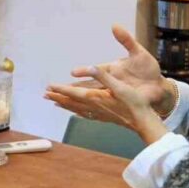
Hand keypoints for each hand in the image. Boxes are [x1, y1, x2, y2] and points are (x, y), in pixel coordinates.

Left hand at [45, 64, 167, 145]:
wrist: (143, 120)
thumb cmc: (134, 102)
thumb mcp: (119, 86)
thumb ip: (103, 76)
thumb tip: (88, 67)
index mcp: (95, 97)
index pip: (73, 92)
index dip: (60, 89)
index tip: (49, 86)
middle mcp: (94, 107)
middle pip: (71, 101)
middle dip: (58, 97)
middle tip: (45, 94)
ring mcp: (98, 114)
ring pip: (76, 109)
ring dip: (64, 104)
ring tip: (54, 102)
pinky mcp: (103, 117)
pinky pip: (84, 114)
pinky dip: (76, 112)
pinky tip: (75, 112)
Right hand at [69, 25, 174, 112]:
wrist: (159, 87)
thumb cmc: (149, 68)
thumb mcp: (138, 52)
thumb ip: (126, 40)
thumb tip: (114, 25)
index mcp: (111, 69)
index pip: (94, 71)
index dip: (84, 71)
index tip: (73, 72)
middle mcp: (108, 81)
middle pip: (86, 85)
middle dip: (71, 87)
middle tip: (53, 89)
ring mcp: (112, 93)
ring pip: (90, 97)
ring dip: (75, 99)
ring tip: (59, 101)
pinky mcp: (117, 102)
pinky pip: (99, 106)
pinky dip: (87, 108)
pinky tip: (77, 111)